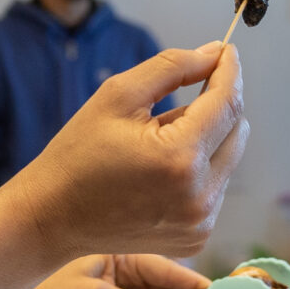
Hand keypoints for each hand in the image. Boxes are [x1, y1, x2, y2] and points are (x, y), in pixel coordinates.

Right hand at [1, 43, 248, 261]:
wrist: (53, 216)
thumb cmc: (79, 153)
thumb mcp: (118, 95)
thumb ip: (173, 67)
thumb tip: (215, 53)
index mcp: (180, 157)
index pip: (227, 103)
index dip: (229, 71)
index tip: (227, 51)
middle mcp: (199, 195)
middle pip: (237, 130)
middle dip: (214, 108)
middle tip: (174, 103)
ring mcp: (200, 222)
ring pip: (229, 159)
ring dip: (206, 141)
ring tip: (156, 144)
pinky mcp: (196, 237)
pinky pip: (215, 188)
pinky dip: (199, 171)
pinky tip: (159, 172)